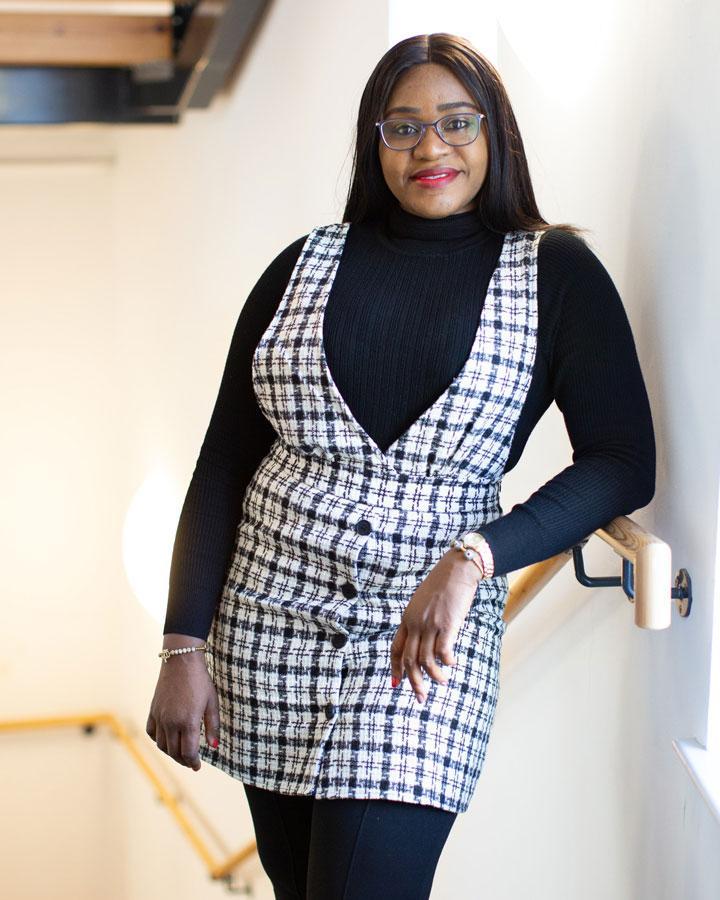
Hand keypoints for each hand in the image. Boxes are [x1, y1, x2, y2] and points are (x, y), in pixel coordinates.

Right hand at [146, 646, 219, 770]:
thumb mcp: (212, 703)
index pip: (188, 752)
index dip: (193, 762)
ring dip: (171, 752)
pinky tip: (166, 739)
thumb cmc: (201, 680)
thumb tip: (213, 746)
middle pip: (174, 752)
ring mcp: (160, 717)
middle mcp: (171, 722)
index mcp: (188, 722)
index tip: (197, 766)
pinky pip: (151, 732)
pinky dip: (158, 740)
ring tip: (180, 752)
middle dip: (184, 760)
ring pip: (162, 745)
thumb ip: (212, 726)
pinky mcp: (153, 710)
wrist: (181, 661)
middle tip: (191, 761)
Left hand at [390, 550, 480, 703]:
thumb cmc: (443, 585)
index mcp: (407, 619)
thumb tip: (425, 639)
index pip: (396, 649)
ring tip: (443, 683)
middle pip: (409, 660)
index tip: (396, 683)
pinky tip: (453, 664)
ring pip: (425, 660)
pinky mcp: (447, 625)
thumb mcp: (423, 603)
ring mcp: (430, 625)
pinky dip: (447, 662)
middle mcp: (415, 623)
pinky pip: (443, 652)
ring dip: (434, 676)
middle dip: (413, 682)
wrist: (456, 570)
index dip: (395, 668)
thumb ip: (420, 620)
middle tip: (420, 697)